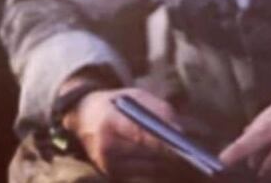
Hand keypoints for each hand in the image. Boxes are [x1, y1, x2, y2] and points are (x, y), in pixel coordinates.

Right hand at [64, 86, 179, 180]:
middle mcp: (106, 146)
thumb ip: (157, 108)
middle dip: (166, 151)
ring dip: (163, 161)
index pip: (138, 133)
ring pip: (147, 167)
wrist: (84, 117)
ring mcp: (107, 164)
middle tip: (187, 149)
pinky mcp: (111, 175)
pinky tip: (162, 158)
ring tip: (177, 152)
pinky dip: (154, 166)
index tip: (178, 142)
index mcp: (109, 121)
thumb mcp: (134, 96)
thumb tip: (178, 128)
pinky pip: (142, 174)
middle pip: (145, 153)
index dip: (159, 140)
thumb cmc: (115, 103)